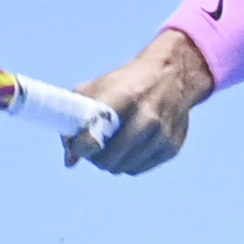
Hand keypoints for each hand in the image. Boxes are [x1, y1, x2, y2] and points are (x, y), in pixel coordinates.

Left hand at [63, 31, 216, 174]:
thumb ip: (75, 120)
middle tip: (96, 146)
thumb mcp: (96, 89)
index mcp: (125, 97)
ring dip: (114, 161)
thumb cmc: (128, 82)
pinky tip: (131, 146)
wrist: (173, 74)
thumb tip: (70, 161)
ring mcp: (162, 135)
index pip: (93, 138)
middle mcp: (147, 118)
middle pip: (108, 160)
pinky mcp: (172, 147)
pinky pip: (139, 169)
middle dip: (96, 157)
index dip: (81, 146)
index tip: (80, 144)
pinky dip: (131, 162)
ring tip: (114, 144)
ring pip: (123, 168)